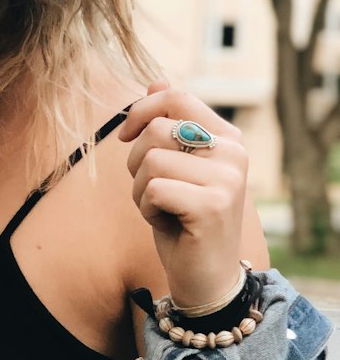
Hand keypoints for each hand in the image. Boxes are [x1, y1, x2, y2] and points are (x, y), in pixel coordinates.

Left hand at [119, 82, 248, 308]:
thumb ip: (171, 126)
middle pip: (155, 130)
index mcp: (227, 137)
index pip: (176, 97)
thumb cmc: (184, 221)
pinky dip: (146, 210)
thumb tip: (155, 81)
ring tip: (161, 209)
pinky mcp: (212, 206)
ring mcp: (227, 179)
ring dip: (139, 190)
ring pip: (150, 161)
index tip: (125, 136)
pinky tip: (166, 224)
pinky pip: (152, 189)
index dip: (140, 111)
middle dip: (135, 163)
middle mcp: (234, 152)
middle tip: (151, 191)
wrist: (206, 278)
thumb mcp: (176, 169)